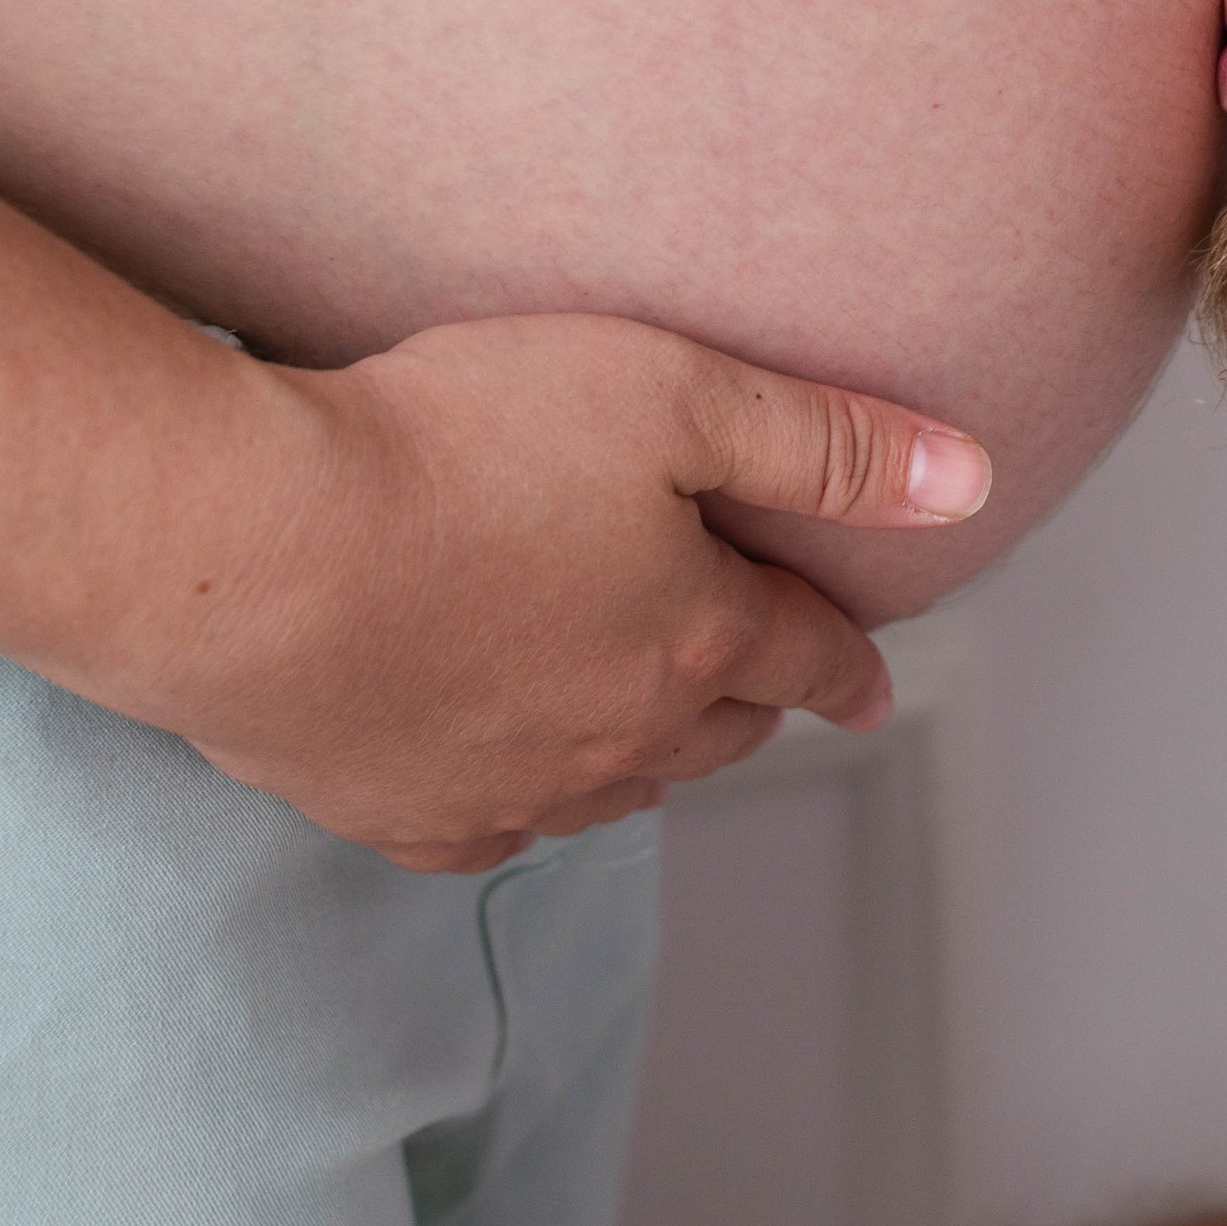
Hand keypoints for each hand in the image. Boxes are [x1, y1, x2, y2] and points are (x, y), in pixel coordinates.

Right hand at [117, 313, 990, 872]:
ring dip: (652, 756)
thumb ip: (827, 439)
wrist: (253, 547)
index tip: (872, 688)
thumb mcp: (674, 393)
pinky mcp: (389, 806)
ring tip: (658, 730)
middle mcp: (614, 732)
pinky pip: (486, 832)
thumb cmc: (458, 444)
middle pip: (717, 729)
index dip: (849, 662)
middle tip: (767, 688)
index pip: (804, 652)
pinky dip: (521, 810)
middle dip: (754, 703)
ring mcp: (502, 783)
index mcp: (693, 636)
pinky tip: (513, 792)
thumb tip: (973, 478)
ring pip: (613, 787)